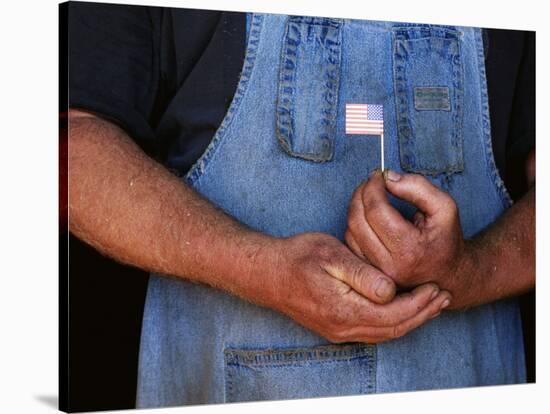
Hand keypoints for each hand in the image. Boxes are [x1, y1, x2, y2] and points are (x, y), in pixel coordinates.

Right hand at [254, 232, 450, 343]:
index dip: (420, 303)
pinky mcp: (334, 328)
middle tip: (443, 296)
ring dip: (410, 319)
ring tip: (430, 304)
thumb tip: (390, 290)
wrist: (266, 273)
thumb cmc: (297, 258)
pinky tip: (400, 310)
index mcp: (345, 310)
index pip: (394, 314)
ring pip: (385, 333)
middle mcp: (343, 328)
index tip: (437, 287)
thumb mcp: (330, 256)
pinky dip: (393, 322)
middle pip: (394, 328)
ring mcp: (338, 331)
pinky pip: (372, 331)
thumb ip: (362, 275)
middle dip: (422, 313)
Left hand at [345, 170, 472, 308]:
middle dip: (360, 194)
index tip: (378, 175)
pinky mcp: (368, 272)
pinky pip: (351, 243)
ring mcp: (376, 272)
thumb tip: (388, 177)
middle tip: (371, 182)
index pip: (376, 211)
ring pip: (350, 231)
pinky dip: (355, 224)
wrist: (448, 275)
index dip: (373, 187)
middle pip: (358, 220)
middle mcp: (388, 265)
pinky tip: (368, 215)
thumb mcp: (444, 208)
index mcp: (409, 250)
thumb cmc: (445, 239)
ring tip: (370, 196)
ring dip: (356, 208)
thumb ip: (418, 188)